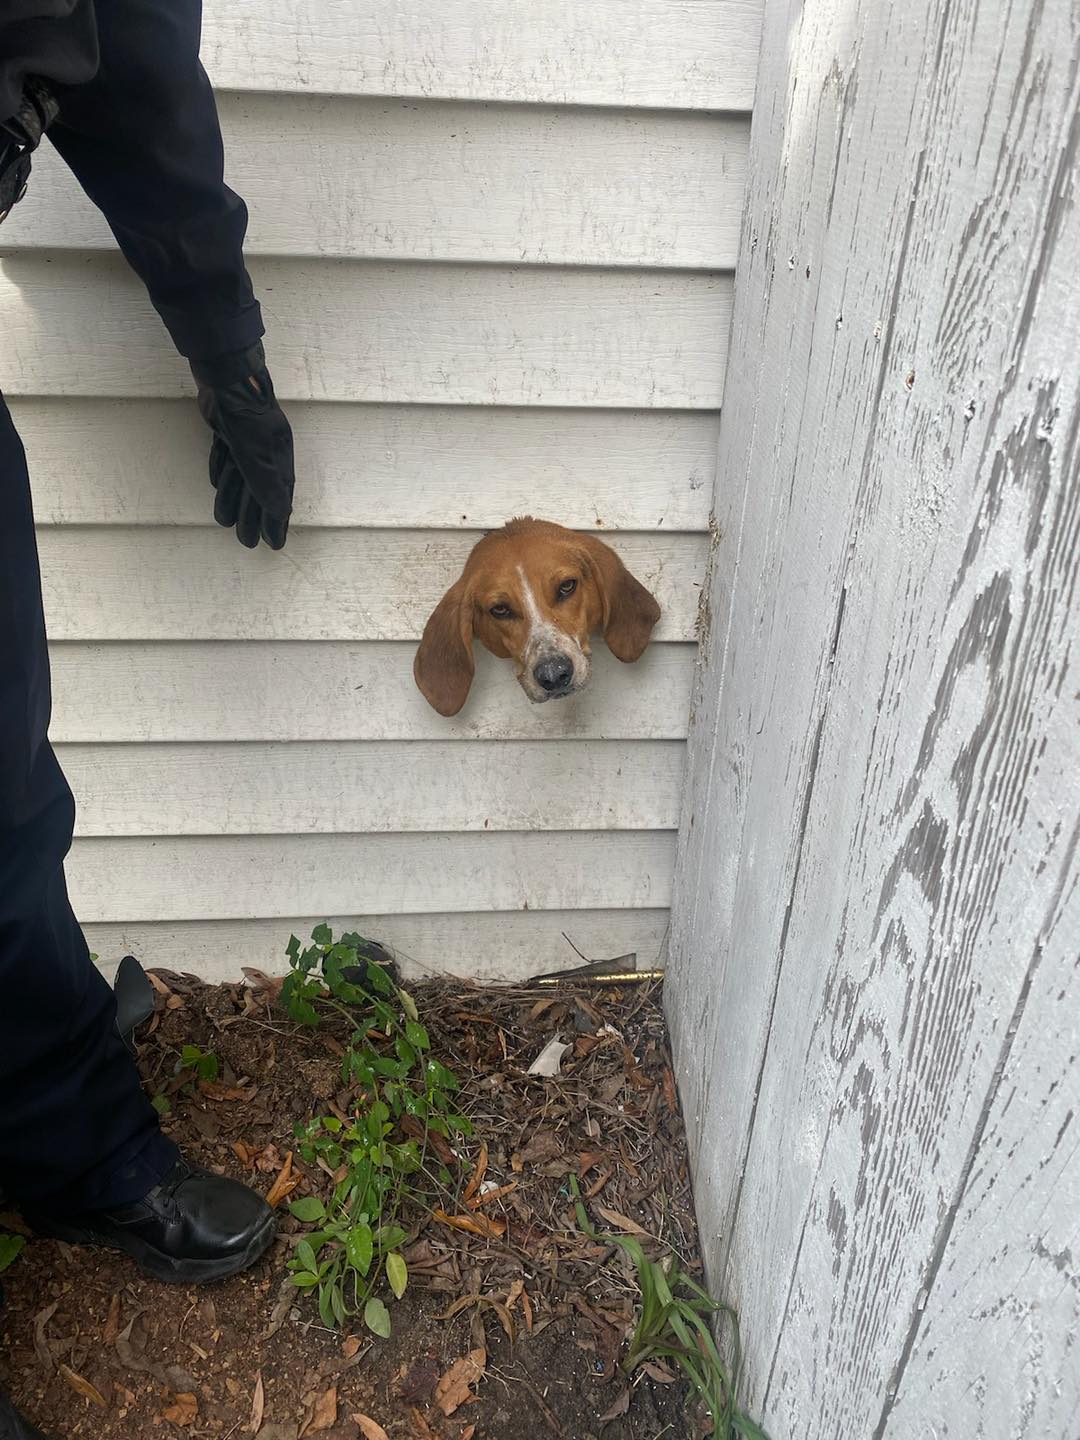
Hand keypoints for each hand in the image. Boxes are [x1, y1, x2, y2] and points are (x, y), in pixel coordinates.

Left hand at [190, 342, 294, 549]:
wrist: (226, 376)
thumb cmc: (245, 416)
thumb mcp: (256, 453)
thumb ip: (265, 483)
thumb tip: (282, 513)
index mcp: (278, 459)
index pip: (279, 498)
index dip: (276, 522)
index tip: (274, 544)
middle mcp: (266, 452)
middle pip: (259, 492)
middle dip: (253, 517)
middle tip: (246, 541)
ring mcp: (247, 441)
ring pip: (241, 478)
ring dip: (233, 500)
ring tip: (224, 521)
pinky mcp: (228, 430)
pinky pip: (227, 459)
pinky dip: (221, 473)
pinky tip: (216, 485)